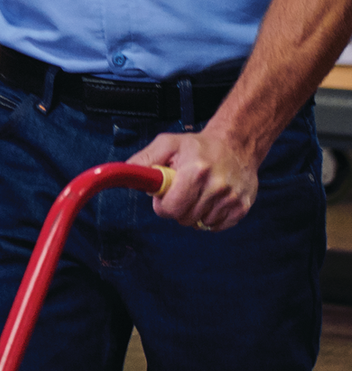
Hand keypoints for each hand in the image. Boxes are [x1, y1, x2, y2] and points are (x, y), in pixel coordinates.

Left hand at [128, 128, 258, 230]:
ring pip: (200, 224)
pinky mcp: (242, 208)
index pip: (172, 207)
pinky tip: (209, 200)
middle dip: (176, 209)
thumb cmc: (198, 146)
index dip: (162, 205)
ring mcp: (231, 199)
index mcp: (195, 171)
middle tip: (180, 192)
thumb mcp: (167, 144)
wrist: (236, 145)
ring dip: (194, 213)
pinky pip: (216, 226)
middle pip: (185, 218)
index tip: (163, 196)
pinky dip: (209, 218)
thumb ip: (145, 159)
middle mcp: (216, 187)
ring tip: (197, 193)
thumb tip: (128, 175)